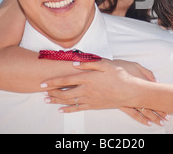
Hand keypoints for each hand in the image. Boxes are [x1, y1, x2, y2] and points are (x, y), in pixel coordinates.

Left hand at [41, 59, 166, 125]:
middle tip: (41, 92)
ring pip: (69, 101)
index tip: (43, 83)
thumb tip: (74, 62)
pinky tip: (61, 110)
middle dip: (52, 92)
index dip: (53, 82)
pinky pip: (78, 109)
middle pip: (64, 92)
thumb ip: (89, 62)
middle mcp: (87, 90)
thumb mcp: (105, 64)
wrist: (131, 91)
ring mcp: (90, 99)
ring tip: (47, 100)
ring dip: (57, 101)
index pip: (66, 80)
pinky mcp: (94, 106)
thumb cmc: (119, 76)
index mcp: (88, 78)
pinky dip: (68, 110)